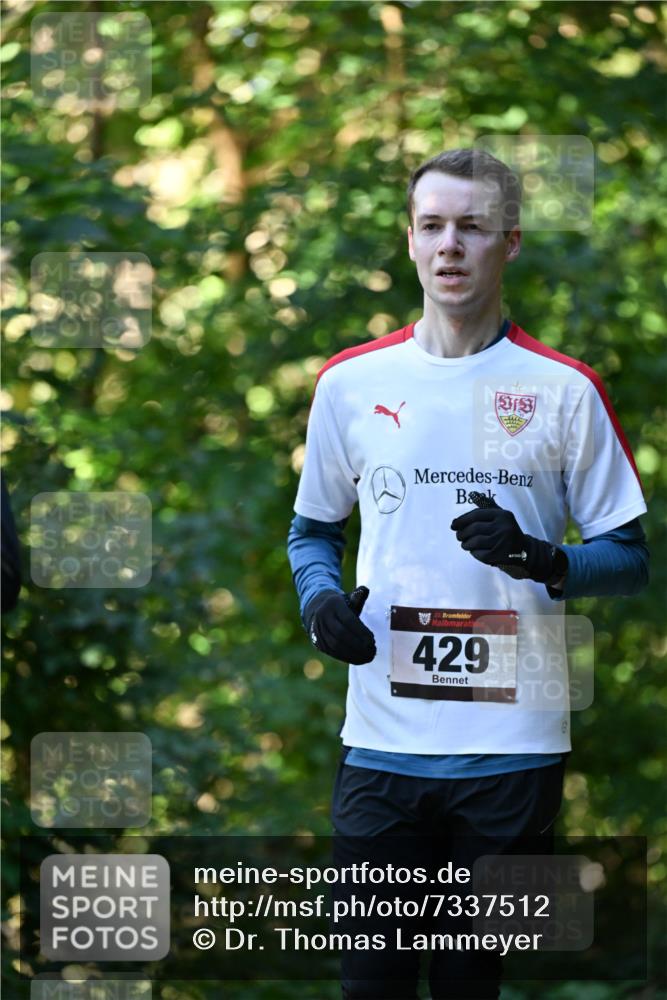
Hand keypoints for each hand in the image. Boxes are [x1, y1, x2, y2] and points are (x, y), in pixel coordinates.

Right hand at [305, 586, 376, 663]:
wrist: (317, 610)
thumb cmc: (340, 606)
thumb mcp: (347, 599)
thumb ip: (358, 596)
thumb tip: (365, 590)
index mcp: (333, 604)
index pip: (348, 620)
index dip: (361, 631)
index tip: (373, 640)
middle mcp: (322, 617)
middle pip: (341, 634)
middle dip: (358, 645)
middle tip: (372, 651)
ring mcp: (318, 630)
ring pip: (335, 646)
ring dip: (354, 654)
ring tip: (368, 657)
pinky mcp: (317, 642)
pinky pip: (332, 652)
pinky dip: (347, 657)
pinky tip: (359, 659)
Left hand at [450, 494, 564, 583]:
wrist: (525, 551)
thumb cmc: (508, 530)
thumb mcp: (501, 515)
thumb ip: (487, 505)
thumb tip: (473, 494)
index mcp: (502, 515)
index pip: (476, 515)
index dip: (461, 520)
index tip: (453, 525)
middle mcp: (503, 527)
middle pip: (473, 529)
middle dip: (462, 533)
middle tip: (458, 536)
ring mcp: (501, 542)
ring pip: (474, 542)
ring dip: (465, 544)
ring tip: (465, 544)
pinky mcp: (499, 555)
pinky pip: (479, 554)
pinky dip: (473, 553)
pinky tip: (475, 551)